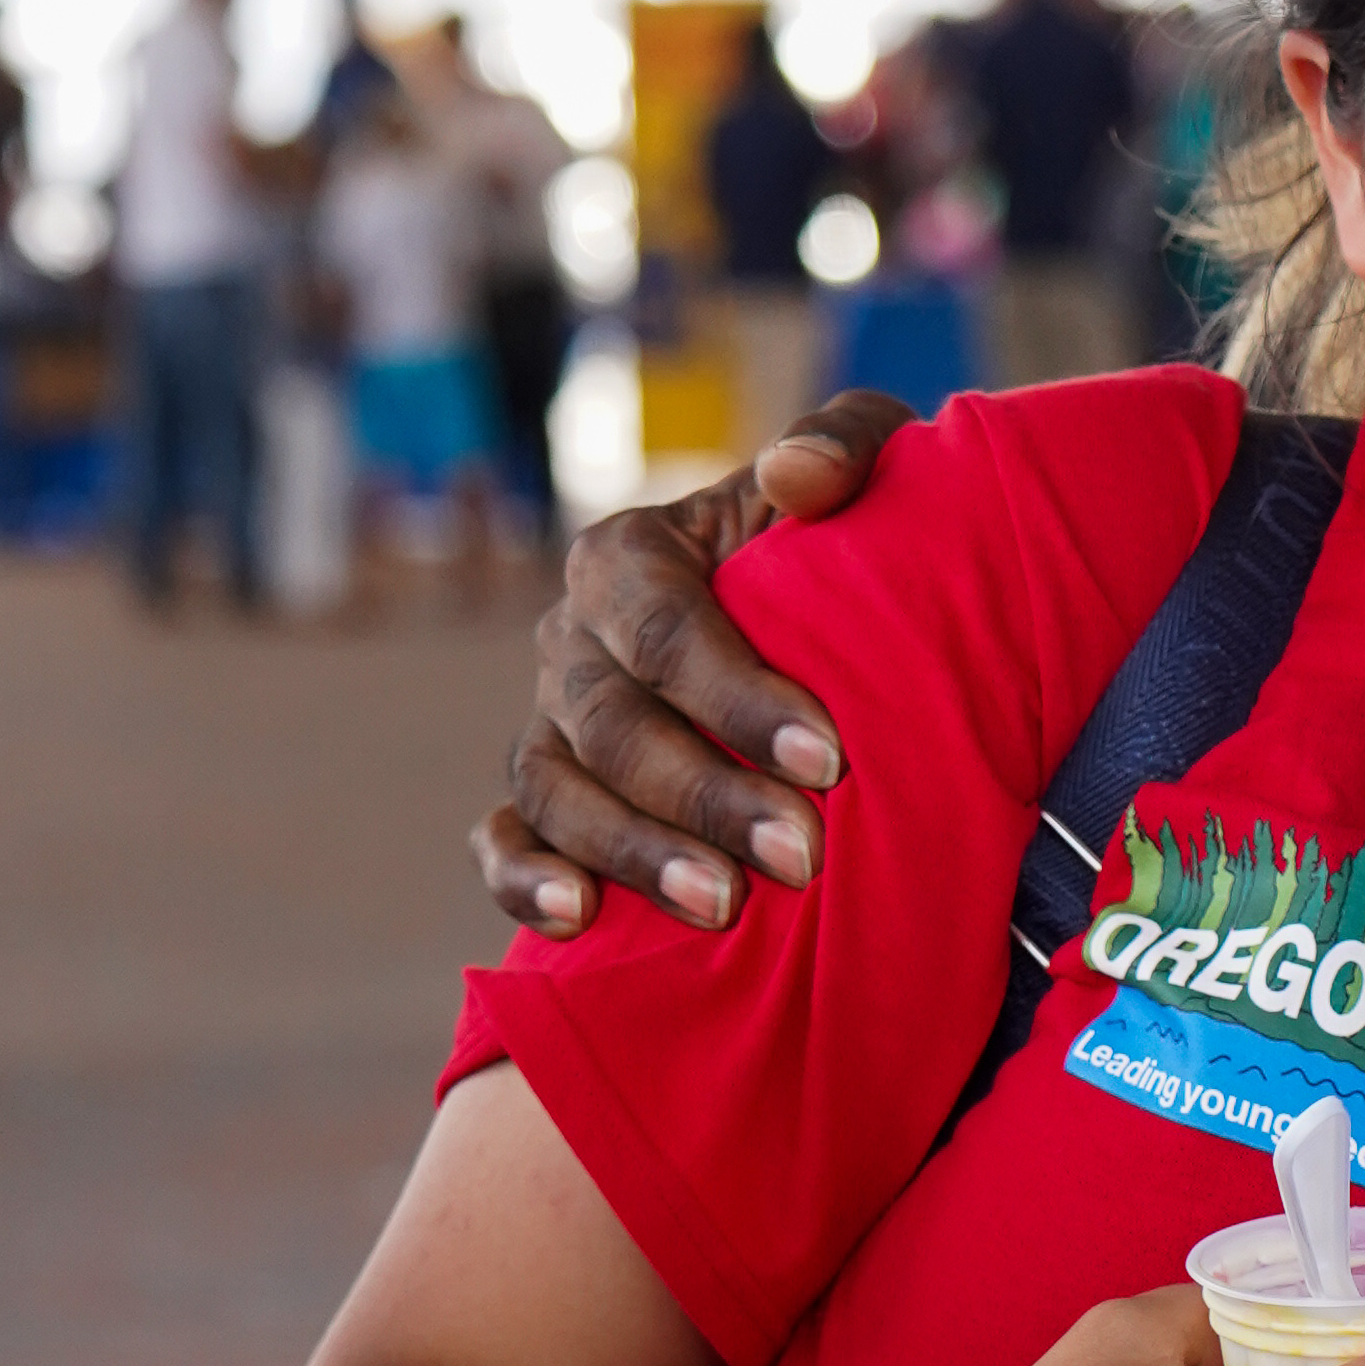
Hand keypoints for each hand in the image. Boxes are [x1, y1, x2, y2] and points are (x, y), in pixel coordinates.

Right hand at [468, 395, 906, 933]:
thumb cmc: (837, 545)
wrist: (819, 619)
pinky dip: (523, 879)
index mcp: (628, 553)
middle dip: (707, 796)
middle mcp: (573, 638)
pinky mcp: (542, 796)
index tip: (829, 760)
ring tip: (721, 908)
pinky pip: (506, 838)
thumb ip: (842, 445)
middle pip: (615, 726)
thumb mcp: (858, 473)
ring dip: (634, 854)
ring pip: (559, 792)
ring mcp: (548, 722)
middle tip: (800, 857)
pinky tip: (580, 920)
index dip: (741, 697)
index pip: (666, 629)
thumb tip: (796, 474)